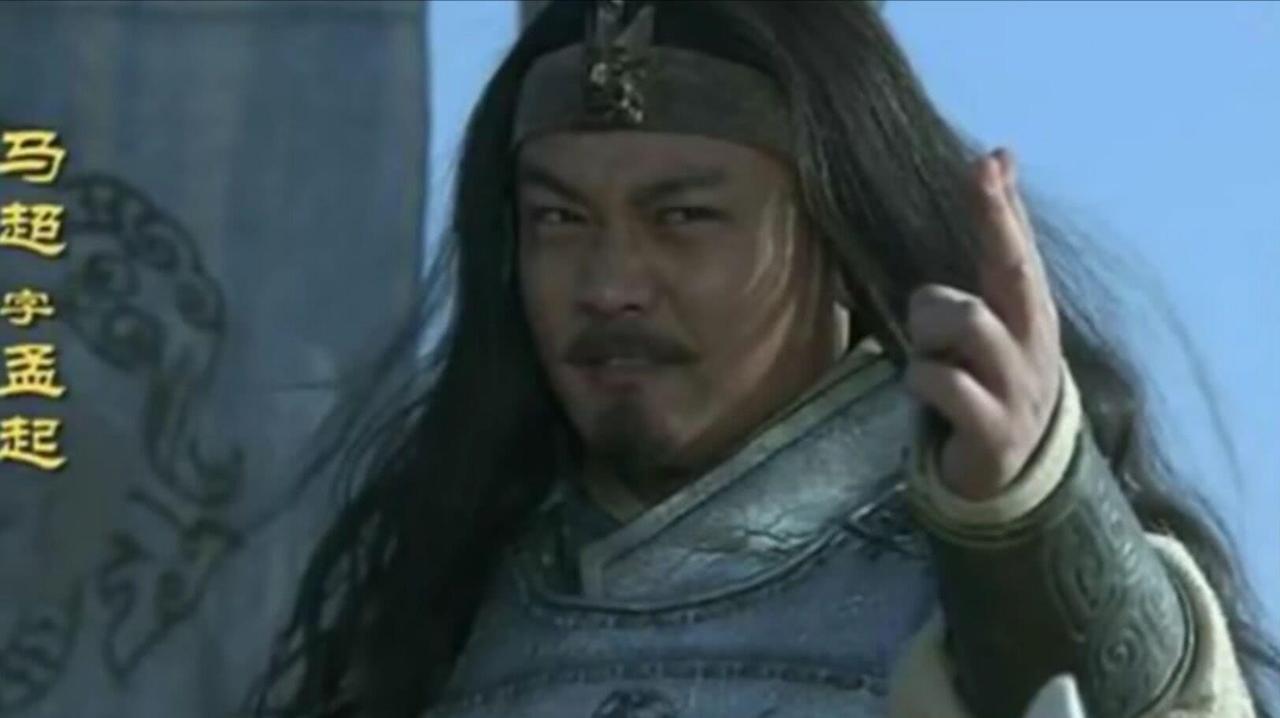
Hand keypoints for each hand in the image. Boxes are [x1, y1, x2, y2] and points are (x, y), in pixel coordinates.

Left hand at [904, 148, 1062, 499]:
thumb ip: (995, 253)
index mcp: (1028, 314)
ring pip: (971, 321)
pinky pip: (946, 384)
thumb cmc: (992, 380)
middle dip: (995, 222)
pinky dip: (922, 377)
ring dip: (932, 324)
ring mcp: (1017, 386)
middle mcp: (1032, 343)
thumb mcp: (995, 319)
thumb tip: (996, 167)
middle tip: (979, 176)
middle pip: (1015, 271)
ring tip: (927, 346)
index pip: (1018, 248)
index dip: (1004, 204)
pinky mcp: (994, 430)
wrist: (1012, 474)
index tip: (992, 156)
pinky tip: (923, 387)